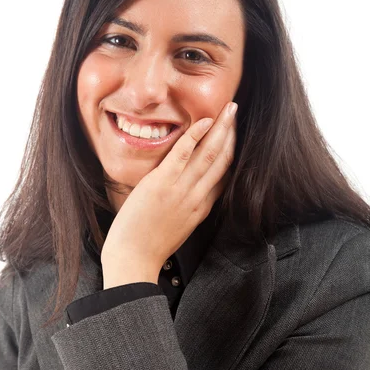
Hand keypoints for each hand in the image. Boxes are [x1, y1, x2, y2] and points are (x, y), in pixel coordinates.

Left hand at [101, 101, 237, 284]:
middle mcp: (198, 197)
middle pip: (223, 159)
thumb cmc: (150, 246)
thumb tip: (191, 192)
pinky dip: (195, 135)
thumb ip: (188, 208)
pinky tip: (204, 120)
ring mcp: (181, 190)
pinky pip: (183, 154)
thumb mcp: (179, 227)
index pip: (225, 175)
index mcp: (202, 207)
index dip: (232, 150)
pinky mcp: (162, 184)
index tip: (234, 133)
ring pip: (209, 154)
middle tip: (235, 112)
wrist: (134, 260)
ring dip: (221, 128)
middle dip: (232, 133)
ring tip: (229, 109)